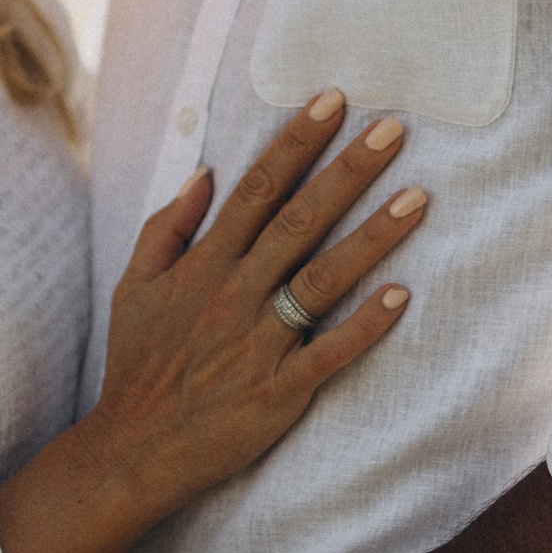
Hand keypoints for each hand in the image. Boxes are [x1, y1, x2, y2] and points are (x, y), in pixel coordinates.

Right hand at [86, 92, 423, 525]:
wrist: (133, 450)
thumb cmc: (139, 364)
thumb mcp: (136, 286)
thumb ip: (167, 226)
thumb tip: (205, 172)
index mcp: (203, 265)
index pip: (256, 189)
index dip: (295, 142)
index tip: (333, 101)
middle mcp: (233, 294)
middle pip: (298, 221)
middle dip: (346, 172)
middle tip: (392, 130)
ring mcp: (258, 343)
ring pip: (322, 279)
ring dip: (372, 237)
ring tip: (417, 198)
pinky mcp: (278, 391)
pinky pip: (330, 354)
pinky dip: (364, 326)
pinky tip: (401, 296)